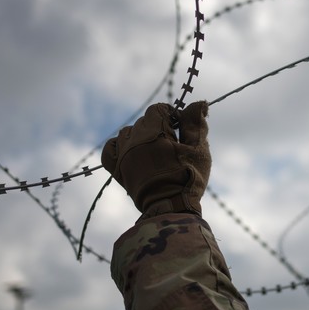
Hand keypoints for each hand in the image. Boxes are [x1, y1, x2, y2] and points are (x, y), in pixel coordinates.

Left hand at [101, 101, 209, 216]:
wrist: (170, 207)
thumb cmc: (188, 178)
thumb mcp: (198, 149)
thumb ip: (196, 123)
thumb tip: (198, 102)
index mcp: (154, 131)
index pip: (158, 109)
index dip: (171, 115)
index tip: (179, 127)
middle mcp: (134, 139)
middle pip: (143, 121)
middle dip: (157, 126)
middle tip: (171, 144)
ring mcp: (123, 154)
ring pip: (127, 132)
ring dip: (139, 135)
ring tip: (154, 150)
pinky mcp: (117, 169)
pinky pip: (110, 149)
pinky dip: (119, 146)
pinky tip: (130, 151)